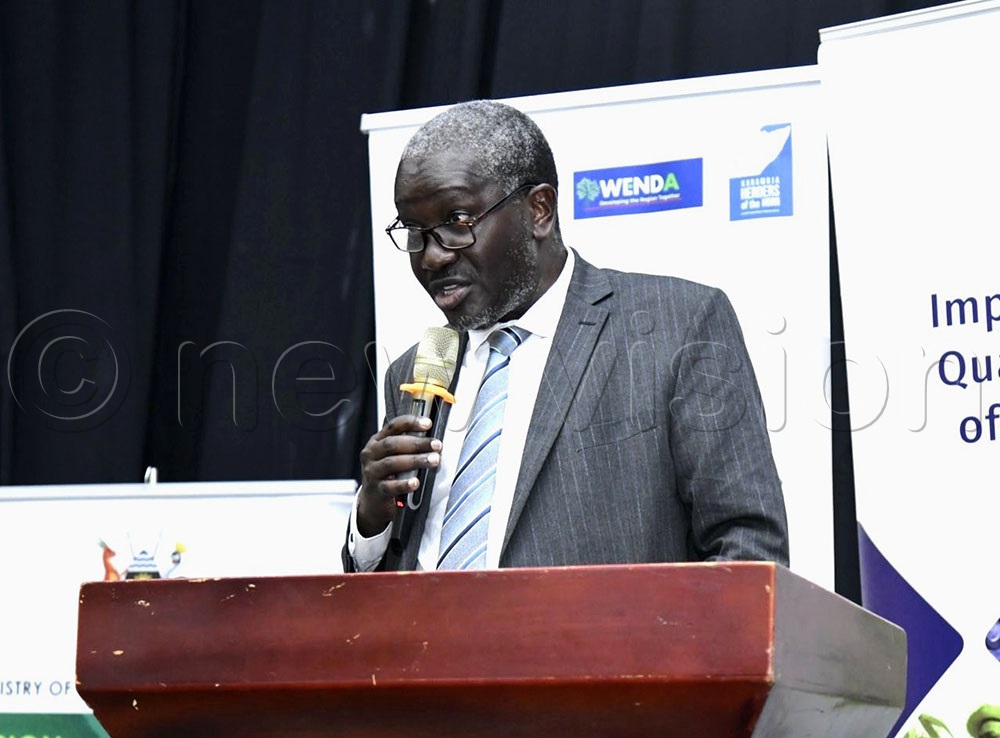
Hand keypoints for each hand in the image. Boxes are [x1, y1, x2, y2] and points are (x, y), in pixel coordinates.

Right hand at [357, 414, 441, 535]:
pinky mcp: (376, 490)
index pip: (393, 426)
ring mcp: (372, 472)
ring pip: (392, 463)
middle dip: (417, 443)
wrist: (373, 501)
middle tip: (436, 445)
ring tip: (433, 460)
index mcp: (377, 441)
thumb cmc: (389, 474)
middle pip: (392, 444)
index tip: (428, 423)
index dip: (410, 422)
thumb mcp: (393, 456)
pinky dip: (404, 484)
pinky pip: (390, 486)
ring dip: (415, 460)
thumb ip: (408, 446)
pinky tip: (416, 482)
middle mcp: (371, 454)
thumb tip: (433, 440)